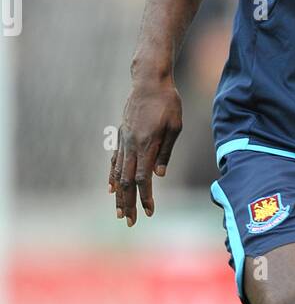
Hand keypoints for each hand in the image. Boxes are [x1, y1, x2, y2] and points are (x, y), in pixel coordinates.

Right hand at [109, 76, 181, 224]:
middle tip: (130, 222)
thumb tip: (158, 175)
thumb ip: (165, 152)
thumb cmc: (168, 103)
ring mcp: (123, 140)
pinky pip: (114, 160)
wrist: (149, 81)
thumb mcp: (175, 127)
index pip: (142, 178)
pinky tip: (110, 189)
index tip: (149, 212)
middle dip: (128, 203)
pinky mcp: (121, 135)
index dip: (145, 197)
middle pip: (126, 181)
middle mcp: (131, 145)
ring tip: (119, 212)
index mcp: (146, 144)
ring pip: (117, 173)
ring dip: (118, 195)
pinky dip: (112, 176)